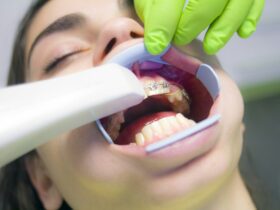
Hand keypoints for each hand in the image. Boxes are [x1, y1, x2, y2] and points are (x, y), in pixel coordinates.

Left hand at [135, 0, 264, 54]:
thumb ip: (151, 7)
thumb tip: (156, 38)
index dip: (163, 23)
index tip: (156, 46)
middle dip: (193, 24)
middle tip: (180, 40)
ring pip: (240, 1)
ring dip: (224, 28)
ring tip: (210, 46)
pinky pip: (257, 0)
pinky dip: (251, 18)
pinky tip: (242, 33)